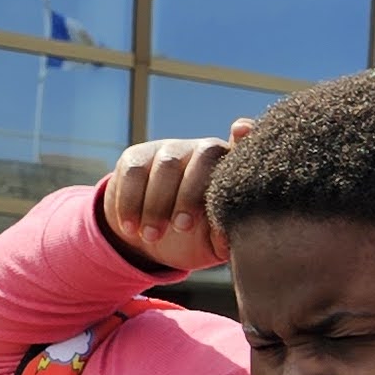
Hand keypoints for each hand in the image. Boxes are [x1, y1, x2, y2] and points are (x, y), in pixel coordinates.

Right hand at [96, 126, 255, 279]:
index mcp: (231, 170)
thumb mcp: (213, 243)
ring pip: (166, 166)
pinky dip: (130, 203)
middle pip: (203, 157)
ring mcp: (171, 149)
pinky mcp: (138, 155)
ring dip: (157, 205)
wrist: (150, 236)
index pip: (242, 147)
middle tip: (182, 228)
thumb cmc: (195, 238)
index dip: (243, 136)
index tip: (241, 130)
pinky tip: (130, 228)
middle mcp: (204, 151)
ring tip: (152, 237)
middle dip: (190, 195)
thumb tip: (228, 238)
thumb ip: (224, 239)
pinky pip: (134, 173)